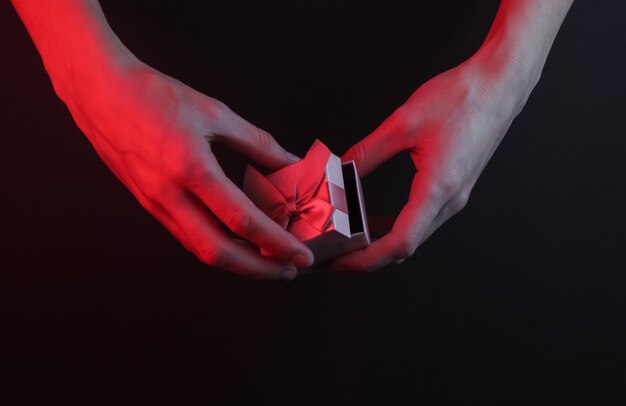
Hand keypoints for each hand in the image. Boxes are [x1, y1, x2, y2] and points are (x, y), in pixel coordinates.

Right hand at [63, 60, 312, 279]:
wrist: (100, 93)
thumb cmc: (153, 96)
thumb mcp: (215, 113)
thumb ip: (257, 143)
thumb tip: (290, 162)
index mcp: (191, 167)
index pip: (241, 220)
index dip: (275, 242)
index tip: (299, 255)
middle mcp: (170, 194)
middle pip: (218, 251)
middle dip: (258, 268)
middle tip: (286, 270)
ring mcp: (156, 203)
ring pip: (200, 249)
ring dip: (237, 262)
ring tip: (266, 261)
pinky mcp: (148, 204)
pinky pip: (186, 235)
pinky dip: (215, 246)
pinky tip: (233, 242)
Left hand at [331, 52, 531, 271]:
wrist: (500, 84)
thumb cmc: (462, 98)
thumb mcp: (402, 122)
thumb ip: (368, 151)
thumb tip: (341, 171)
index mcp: (438, 188)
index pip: (400, 242)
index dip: (366, 259)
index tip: (341, 263)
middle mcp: (450, 200)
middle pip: (405, 247)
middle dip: (367, 257)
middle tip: (335, 256)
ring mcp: (455, 197)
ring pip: (413, 235)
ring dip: (380, 243)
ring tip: (349, 240)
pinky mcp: (454, 188)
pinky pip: (421, 219)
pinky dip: (395, 226)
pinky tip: (374, 219)